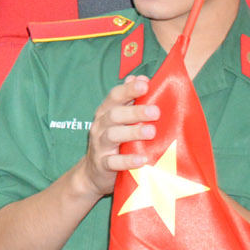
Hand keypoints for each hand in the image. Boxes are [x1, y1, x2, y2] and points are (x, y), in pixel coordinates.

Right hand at [77, 76, 155, 196]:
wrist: (93, 173)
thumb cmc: (112, 142)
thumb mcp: (118, 119)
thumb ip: (129, 100)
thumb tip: (139, 77)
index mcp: (105, 112)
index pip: (114, 97)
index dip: (128, 90)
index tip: (145, 84)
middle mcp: (100, 126)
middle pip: (114, 115)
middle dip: (134, 111)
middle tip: (155, 111)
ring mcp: (100, 145)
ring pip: (113, 135)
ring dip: (132, 132)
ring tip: (151, 131)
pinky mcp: (103, 165)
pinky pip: (113, 162)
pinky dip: (127, 160)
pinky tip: (142, 159)